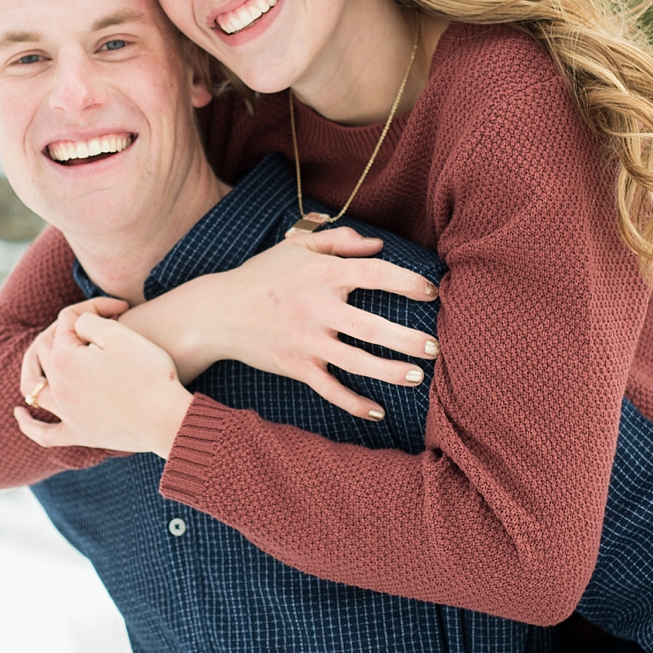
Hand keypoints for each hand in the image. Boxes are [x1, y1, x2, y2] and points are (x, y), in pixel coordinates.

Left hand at [14, 312, 194, 455]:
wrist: (165, 418)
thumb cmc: (148, 373)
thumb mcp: (120, 334)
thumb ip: (89, 321)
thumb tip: (76, 324)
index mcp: (64, 358)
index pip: (68, 321)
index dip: (95, 306)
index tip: (123, 308)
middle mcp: (57, 386)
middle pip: (46, 348)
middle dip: (66, 329)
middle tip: (95, 323)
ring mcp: (66, 413)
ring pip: (34, 388)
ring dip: (32, 369)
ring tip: (38, 360)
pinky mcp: (79, 434)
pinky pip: (46, 433)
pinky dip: (29, 424)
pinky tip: (21, 414)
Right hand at [122, 226, 440, 423]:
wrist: (217, 312)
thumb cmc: (262, 275)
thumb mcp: (296, 247)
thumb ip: (338, 241)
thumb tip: (378, 244)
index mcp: (321, 274)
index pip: (374, 274)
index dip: (407, 282)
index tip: (431, 292)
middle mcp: (316, 308)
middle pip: (372, 327)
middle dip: (407, 340)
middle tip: (434, 346)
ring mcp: (306, 340)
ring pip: (356, 362)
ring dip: (390, 372)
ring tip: (417, 376)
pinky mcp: (296, 366)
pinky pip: (330, 389)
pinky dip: (354, 403)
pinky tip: (378, 411)